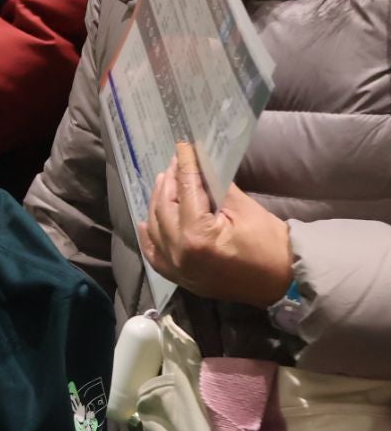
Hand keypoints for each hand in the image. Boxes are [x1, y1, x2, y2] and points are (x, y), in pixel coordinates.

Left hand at [140, 142, 292, 307]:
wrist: (283, 283)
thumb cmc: (270, 245)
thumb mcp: (245, 209)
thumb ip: (217, 187)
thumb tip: (200, 165)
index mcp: (197, 235)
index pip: (186, 191)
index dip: (185, 165)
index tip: (182, 147)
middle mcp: (179, 252)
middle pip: (165, 207)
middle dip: (170, 181)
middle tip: (175, 163)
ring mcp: (175, 267)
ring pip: (155, 227)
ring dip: (158, 203)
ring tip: (164, 183)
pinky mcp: (179, 277)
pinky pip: (154, 254)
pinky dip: (149, 235)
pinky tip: (147, 221)